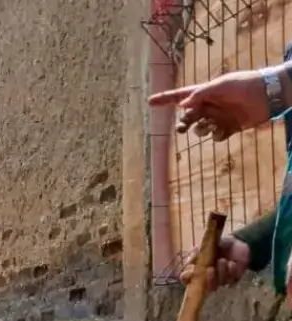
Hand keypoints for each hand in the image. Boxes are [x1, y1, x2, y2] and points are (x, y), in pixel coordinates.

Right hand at [149, 69, 269, 141]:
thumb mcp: (220, 85)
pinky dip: (217, 135)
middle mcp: (209, 106)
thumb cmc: (244, 84)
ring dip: (200, 130)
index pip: (180, 96)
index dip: (165, 99)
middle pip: (187, 117)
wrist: (269, 93)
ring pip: (200, 129)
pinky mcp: (230, 128)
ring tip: (207, 127)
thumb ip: (200, 95)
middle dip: (183, 123)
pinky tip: (223, 130)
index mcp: (204, 94)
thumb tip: (182, 105)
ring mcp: (219, 117)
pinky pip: (216, 136)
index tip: (150, 102)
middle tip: (183, 127)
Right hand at [179, 234, 250, 290]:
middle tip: (210, 269)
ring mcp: (220, 281)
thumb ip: (197, 252)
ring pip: (219, 283)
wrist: (236, 242)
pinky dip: (231, 272)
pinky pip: (231, 280)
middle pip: (205, 287)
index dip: (186, 278)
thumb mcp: (207, 246)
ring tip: (223, 260)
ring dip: (221, 272)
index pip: (187, 279)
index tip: (188, 274)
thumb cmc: (218, 245)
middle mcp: (207, 279)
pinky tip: (232, 263)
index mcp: (197, 271)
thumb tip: (190, 259)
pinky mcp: (233, 280)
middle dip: (208, 279)